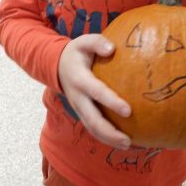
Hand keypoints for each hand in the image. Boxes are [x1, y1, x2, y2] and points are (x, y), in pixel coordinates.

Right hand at [58, 34, 131, 149]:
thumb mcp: (84, 41)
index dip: (111, 102)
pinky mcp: (81, 113)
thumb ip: (97, 42)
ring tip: (127, 144)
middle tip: (128, 140)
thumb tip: (112, 49)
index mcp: (79, 79)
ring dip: (108, 139)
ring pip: (91, 128)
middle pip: (92, 120)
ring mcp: (78, 107)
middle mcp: (77, 97)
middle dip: (109, 132)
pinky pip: (92, 127)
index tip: (128, 111)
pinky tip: (121, 140)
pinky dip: (105, 137)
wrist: (56, 65)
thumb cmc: (77, 52)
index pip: (96, 93)